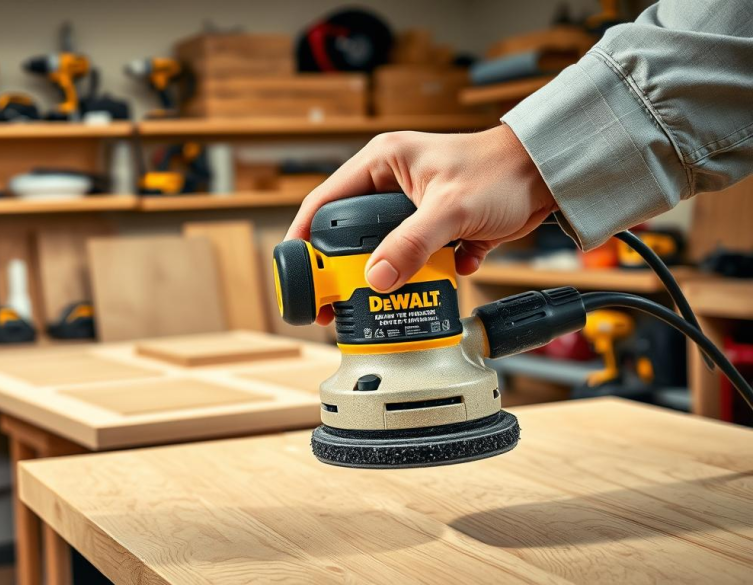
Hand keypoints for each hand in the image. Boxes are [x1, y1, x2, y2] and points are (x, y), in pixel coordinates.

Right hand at [285, 124, 555, 324]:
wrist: (548, 177)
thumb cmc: (501, 172)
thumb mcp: (450, 209)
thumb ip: (411, 244)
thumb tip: (377, 280)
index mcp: (381, 163)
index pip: (325, 201)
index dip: (305, 237)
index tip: (298, 271)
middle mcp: (391, 183)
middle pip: (349, 233)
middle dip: (345, 267)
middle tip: (336, 297)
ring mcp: (412, 208)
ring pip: (382, 251)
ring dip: (388, 275)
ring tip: (383, 299)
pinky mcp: (434, 228)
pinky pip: (413, 259)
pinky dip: (422, 275)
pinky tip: (438, 279)